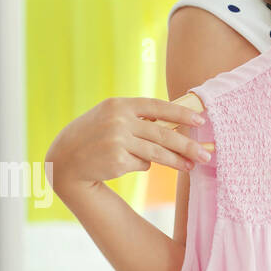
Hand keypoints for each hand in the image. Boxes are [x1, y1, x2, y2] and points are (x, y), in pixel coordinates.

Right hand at [46, 97, 212, 193]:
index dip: (182, 114)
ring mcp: (117, 141)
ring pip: (157, 152)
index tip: (201, 120)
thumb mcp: (111, 116)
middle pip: (163, 134)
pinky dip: (142, 165)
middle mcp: (119, 121)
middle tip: (207, 153)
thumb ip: (139, 117)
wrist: (64, 159)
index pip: (158, 107)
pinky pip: (142, 164)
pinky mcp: (117, 161)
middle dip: (188, 145)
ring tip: (193, 165)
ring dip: (178, 160)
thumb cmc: (93, 135)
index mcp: (119, 105)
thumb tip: (176, 124)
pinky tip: (130, 163)